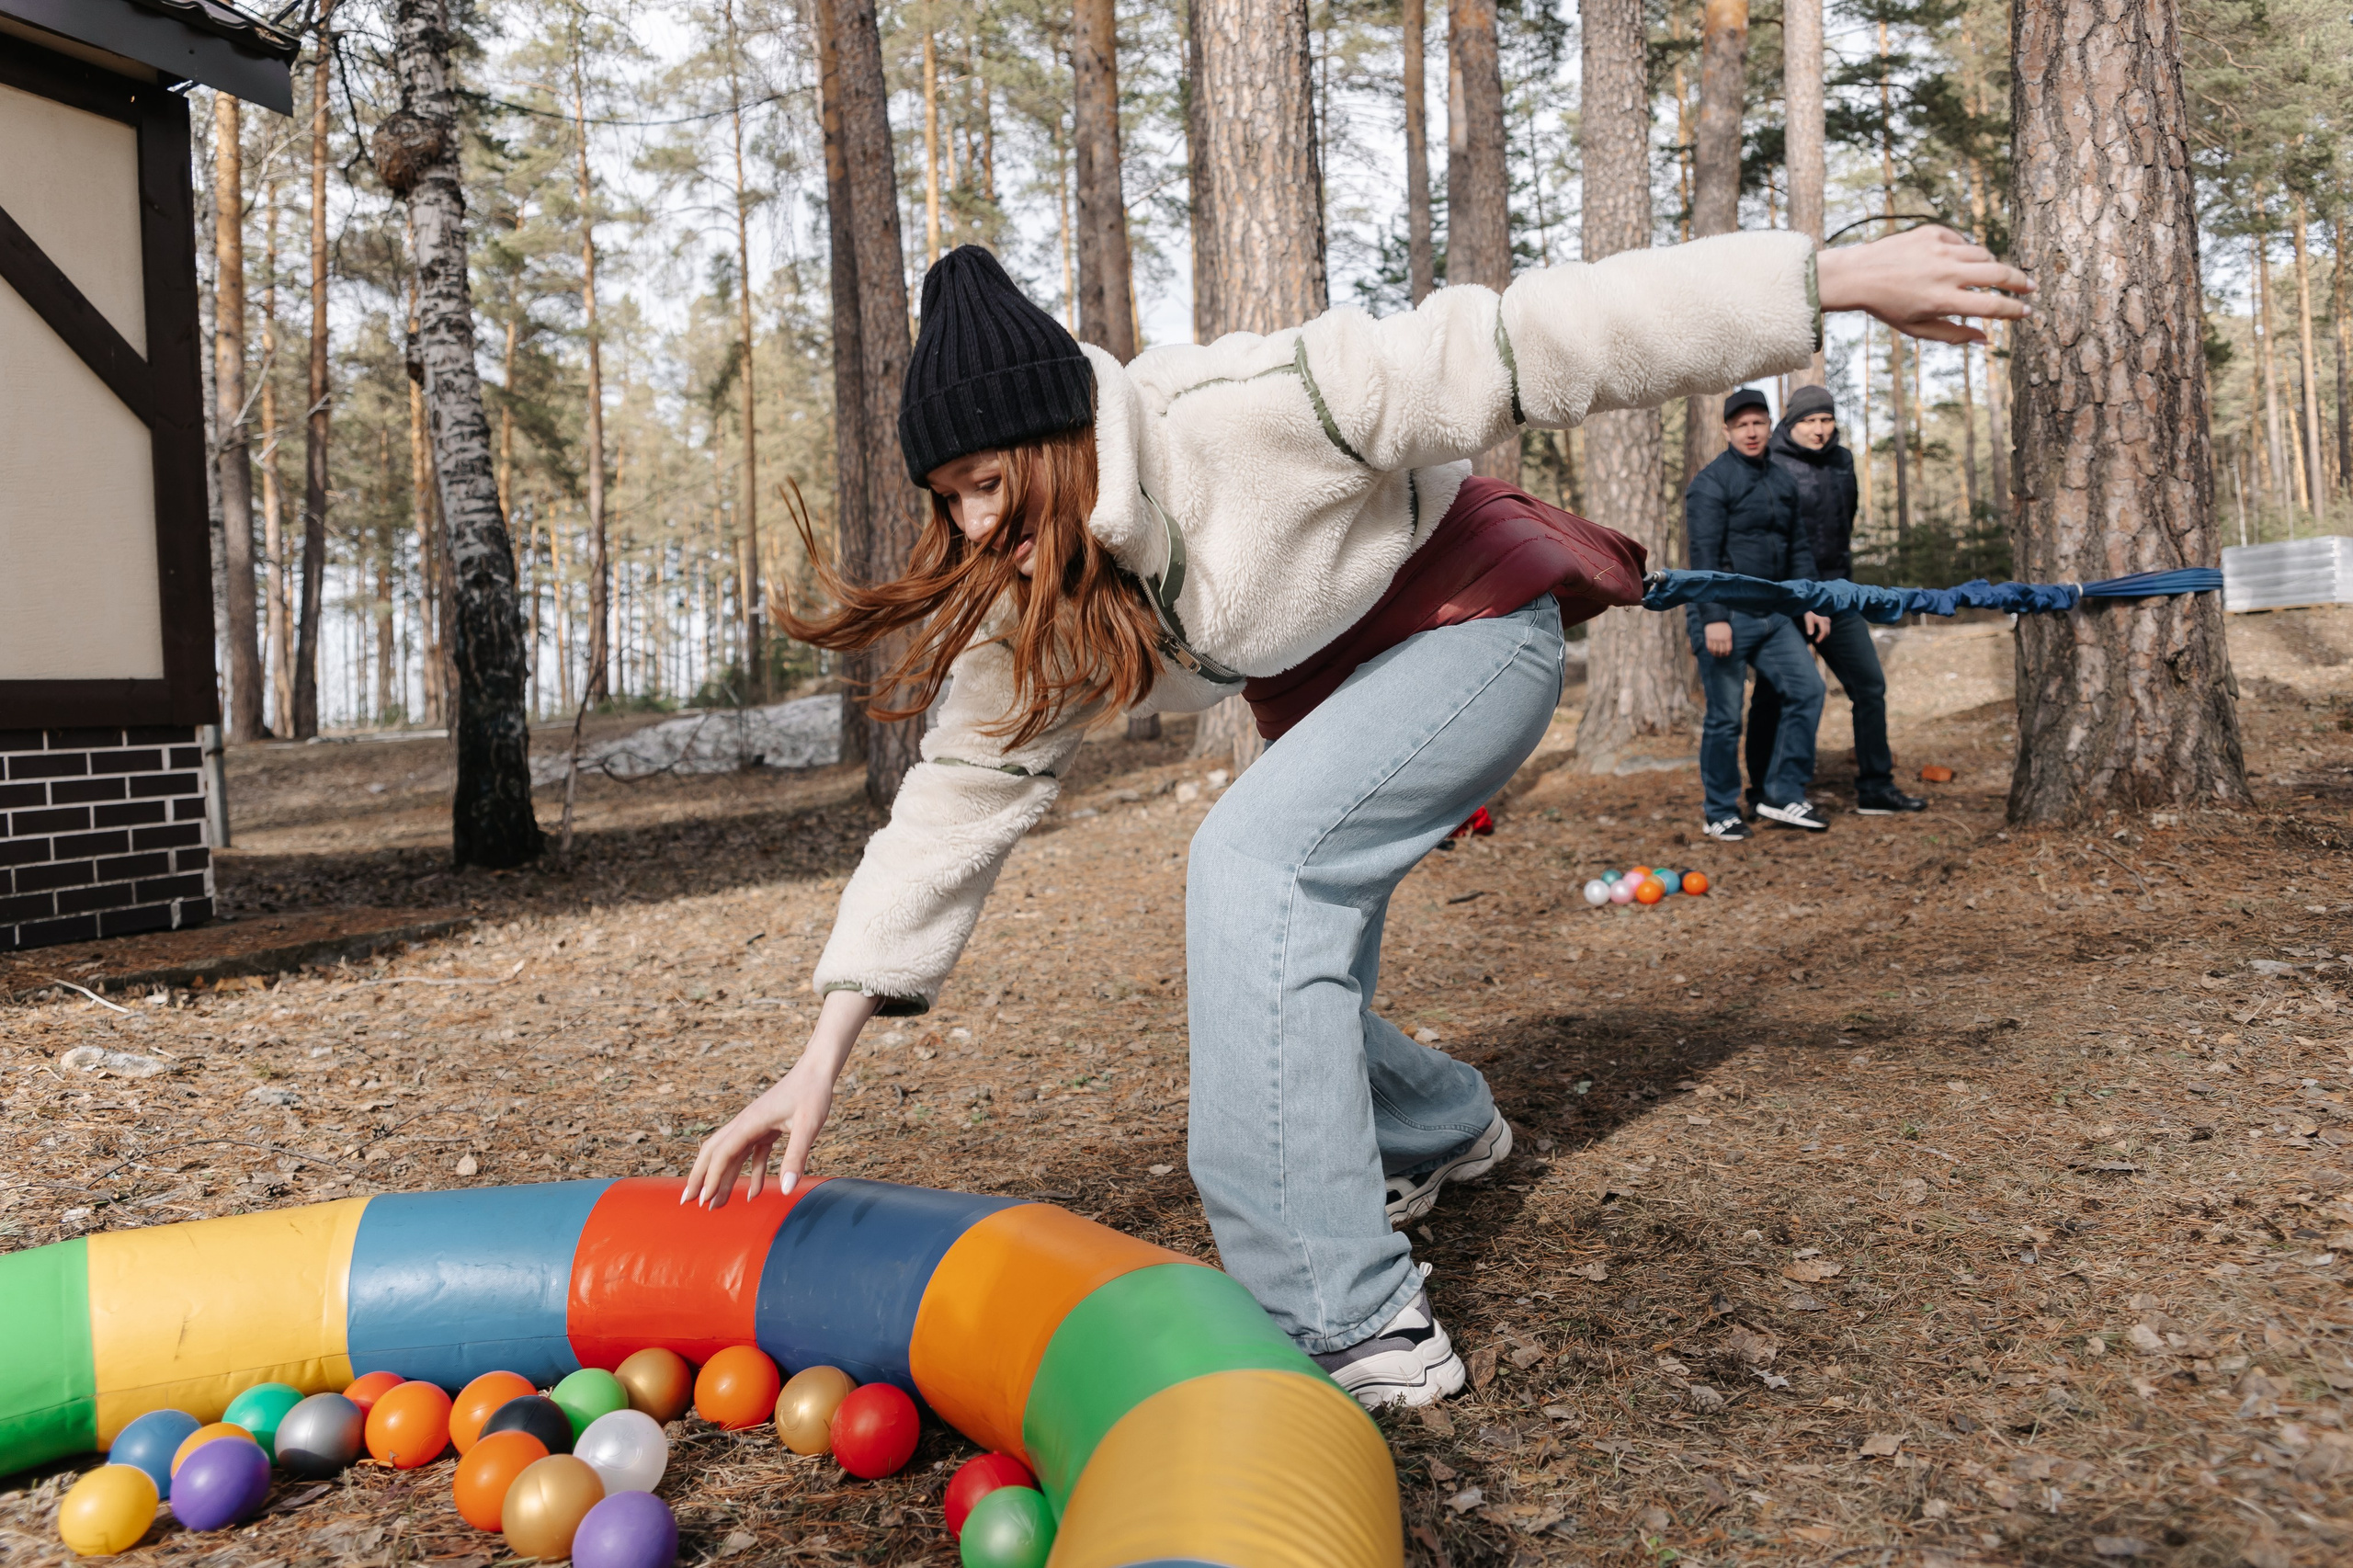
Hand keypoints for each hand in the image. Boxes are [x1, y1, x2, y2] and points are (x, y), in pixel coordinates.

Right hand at [681, 989, 880, 1206]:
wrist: (817, 1070)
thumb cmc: (812, 1093)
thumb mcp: (808, 1126)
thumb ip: (796, 1157)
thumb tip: (786, 1189)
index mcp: (750, 1122)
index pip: (722, 1154)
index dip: (711, 1178)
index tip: (704, 1200)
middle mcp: (746, 1123)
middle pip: (714, 1152)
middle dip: (700, 1177)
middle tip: (688, 1201)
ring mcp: (754, 1126)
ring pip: (731, 1155)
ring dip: (722, 1179)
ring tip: (716, 1204)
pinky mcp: (766, 1129)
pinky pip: (752, 1155)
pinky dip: (751, 1174)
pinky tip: (753, 1193)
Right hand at [1704, 622, 1732, 657]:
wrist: (1715, 619)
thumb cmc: (1723, 626)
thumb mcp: (1729, 632)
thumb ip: (1729, 640)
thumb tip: (1727, 649)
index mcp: (1727, 637)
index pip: (1728, 649)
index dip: (1727, 653)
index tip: (1726, 654)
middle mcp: (1721, 639)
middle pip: (1721, 651)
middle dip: (1721, 654)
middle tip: (1721, 655)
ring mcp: (1714, 639)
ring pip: (1715, 650)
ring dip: (1716, 654)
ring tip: (1716, 655)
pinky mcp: (1708, 638)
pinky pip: (1709, 647)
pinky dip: (1710, 651)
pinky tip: (1712, 652)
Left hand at [1804, 612, 1829, 642]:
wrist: (1813, 605)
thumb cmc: (1810, 611)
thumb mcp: (1808, 618)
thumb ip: (1809, 626)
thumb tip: (1810, 634)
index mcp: (1822, 620)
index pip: (1823, 631)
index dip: (1821, 637)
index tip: (1817, 641)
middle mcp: (1826, 620)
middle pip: (1827, 631)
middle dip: (1823, 638)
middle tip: (1817, 641)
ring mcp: (1827, 620)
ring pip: (1828, 630)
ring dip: (1824, 635)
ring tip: (1819, 639)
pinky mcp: (1827, 620)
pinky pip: (1827, 627)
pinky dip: (1824, 632)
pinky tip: (1820, 634)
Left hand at [1815, 225, 2032, 344]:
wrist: (1856, 275)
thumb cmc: (1887, 306)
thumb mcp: (1916, 328)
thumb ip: (1953, 335)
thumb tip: (1986, 339)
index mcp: (1943, 300)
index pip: (1993, 306)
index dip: (2015, 310)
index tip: (2028, 311)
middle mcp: (1945, 272)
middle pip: (1999, 274)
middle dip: (2021, 282)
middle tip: (2031, 287)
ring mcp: (1939, 249)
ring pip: (1982, 255)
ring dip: (1991, 267)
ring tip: (1989, 277)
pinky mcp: (1932, 232)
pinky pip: (1961, 241)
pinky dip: (1964, 252)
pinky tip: (1956, 261)